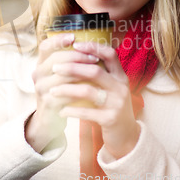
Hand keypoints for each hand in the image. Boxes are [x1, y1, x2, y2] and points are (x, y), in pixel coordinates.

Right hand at [25, 33, 100, 152]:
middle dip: (78, 56)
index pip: (45, 47)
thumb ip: (71, 62)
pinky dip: (80, 89)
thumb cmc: (62, 94)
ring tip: (97, 71)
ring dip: (81, 72)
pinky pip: (65, 93)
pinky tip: (92, 87)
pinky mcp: (47, 102)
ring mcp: (40, 88)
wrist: (50, 120)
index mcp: (41, 64)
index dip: (58, 40)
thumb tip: (93, 45)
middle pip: (56, 59)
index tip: (74, 37)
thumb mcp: (63, 76)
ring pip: (62, 75)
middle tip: (94, 57)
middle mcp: (37, 74)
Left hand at [50, 41, 140, 158]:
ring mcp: (117, 103)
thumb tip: (75, 55)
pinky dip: (71, 110)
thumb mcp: (111, 88)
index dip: (93, 47)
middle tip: (55, 68)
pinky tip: (61, 111)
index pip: (110, 54)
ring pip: (88, 90)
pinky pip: (87, 112)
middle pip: (95, 70)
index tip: (75, 45)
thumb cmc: (111, 107)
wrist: (126, 135)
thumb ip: (99, 74)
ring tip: (52, 90)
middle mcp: (120, 87)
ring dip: (67, 89)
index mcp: (120, 76)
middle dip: (72, 68)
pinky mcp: (110, 119)